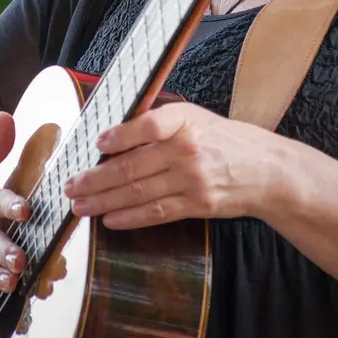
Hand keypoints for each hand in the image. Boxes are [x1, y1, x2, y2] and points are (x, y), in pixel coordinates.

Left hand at [62, 102, 279, 229]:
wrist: (267, 170)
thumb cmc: (224, 140)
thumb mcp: (196, 118)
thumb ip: (160, 122)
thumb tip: (113, 134)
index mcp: (186, 120)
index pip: (149, 125)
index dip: (121, 135)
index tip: (97, 143)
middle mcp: (188, 149)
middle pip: (134, 165)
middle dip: (96, 178)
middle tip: (70, 185)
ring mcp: (193, 179)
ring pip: (140, 192)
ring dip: (104, 201)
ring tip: (80, 205)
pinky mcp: (198, 205)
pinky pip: (157, 213)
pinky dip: (130, 217)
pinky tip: (109, 219)